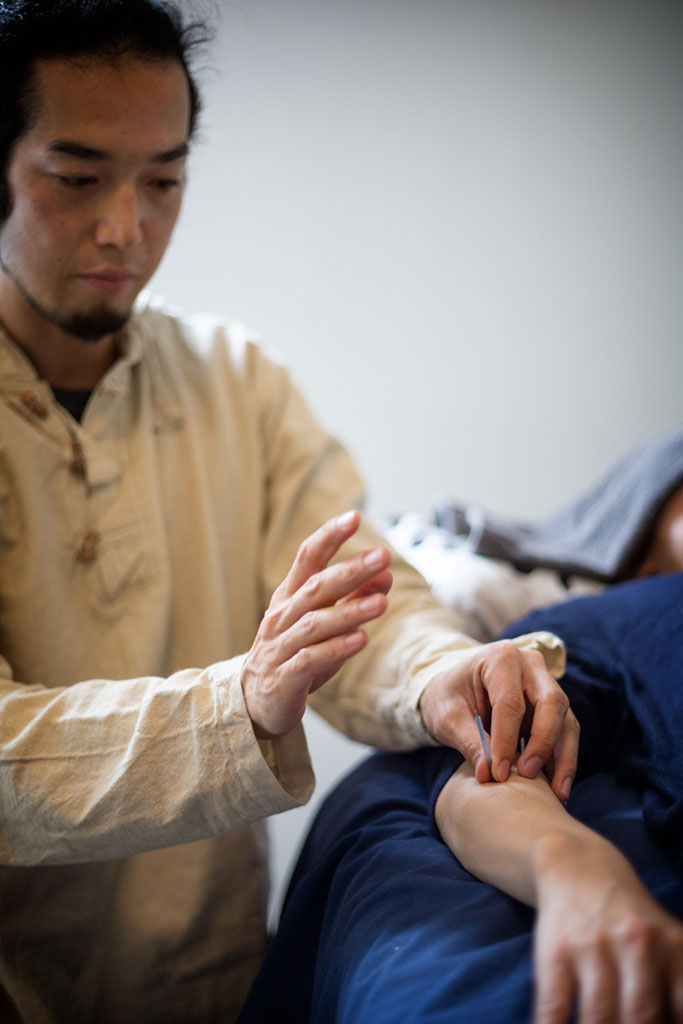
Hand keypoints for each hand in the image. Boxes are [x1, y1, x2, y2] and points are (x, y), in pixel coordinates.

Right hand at [241, 511, 391, 738]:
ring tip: (382, 602)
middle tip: (382, 556)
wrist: (257, 703)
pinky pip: (310, 660)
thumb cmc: (296, 654)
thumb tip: (385, 573)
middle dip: (350, 571)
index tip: (354, 517)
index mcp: (290, 596)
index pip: (307, 558)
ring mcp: (280, 647)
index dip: (329, 536)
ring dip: (350, 611)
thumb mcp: (325, 624)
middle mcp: (282, 616)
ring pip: (315, 623)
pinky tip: (361, 641)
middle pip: (316, 587)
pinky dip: (336, 649)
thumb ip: (353, 599)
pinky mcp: (283, 678)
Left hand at [419, 641, 578, 801]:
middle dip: (543, 743)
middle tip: (527, 775)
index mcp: (500, 658)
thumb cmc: (448, 696)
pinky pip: (566, 731)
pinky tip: (557, 787)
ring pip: (566, 719)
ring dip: (563, 757)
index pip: (510, 702)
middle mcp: (530, 665)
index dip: (506, 740)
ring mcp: (546, 683)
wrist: (454, 688)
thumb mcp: (446, 716)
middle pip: (552, 702)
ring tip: (556, 793)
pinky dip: (563, 759)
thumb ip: (468, 741)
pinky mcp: (552, 705)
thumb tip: (487, 772)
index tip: (498, 773)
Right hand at [533, 832, 682, 1022]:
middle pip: (641, 1016)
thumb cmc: (631, 921)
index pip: (681, 1006)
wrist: (578, 867)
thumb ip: (676, 990)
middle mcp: (635, 941)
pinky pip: (554, 1006)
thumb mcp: (667, 944)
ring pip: (600, 1017)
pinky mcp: (555, 950)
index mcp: (671, 945)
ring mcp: (592, 945)